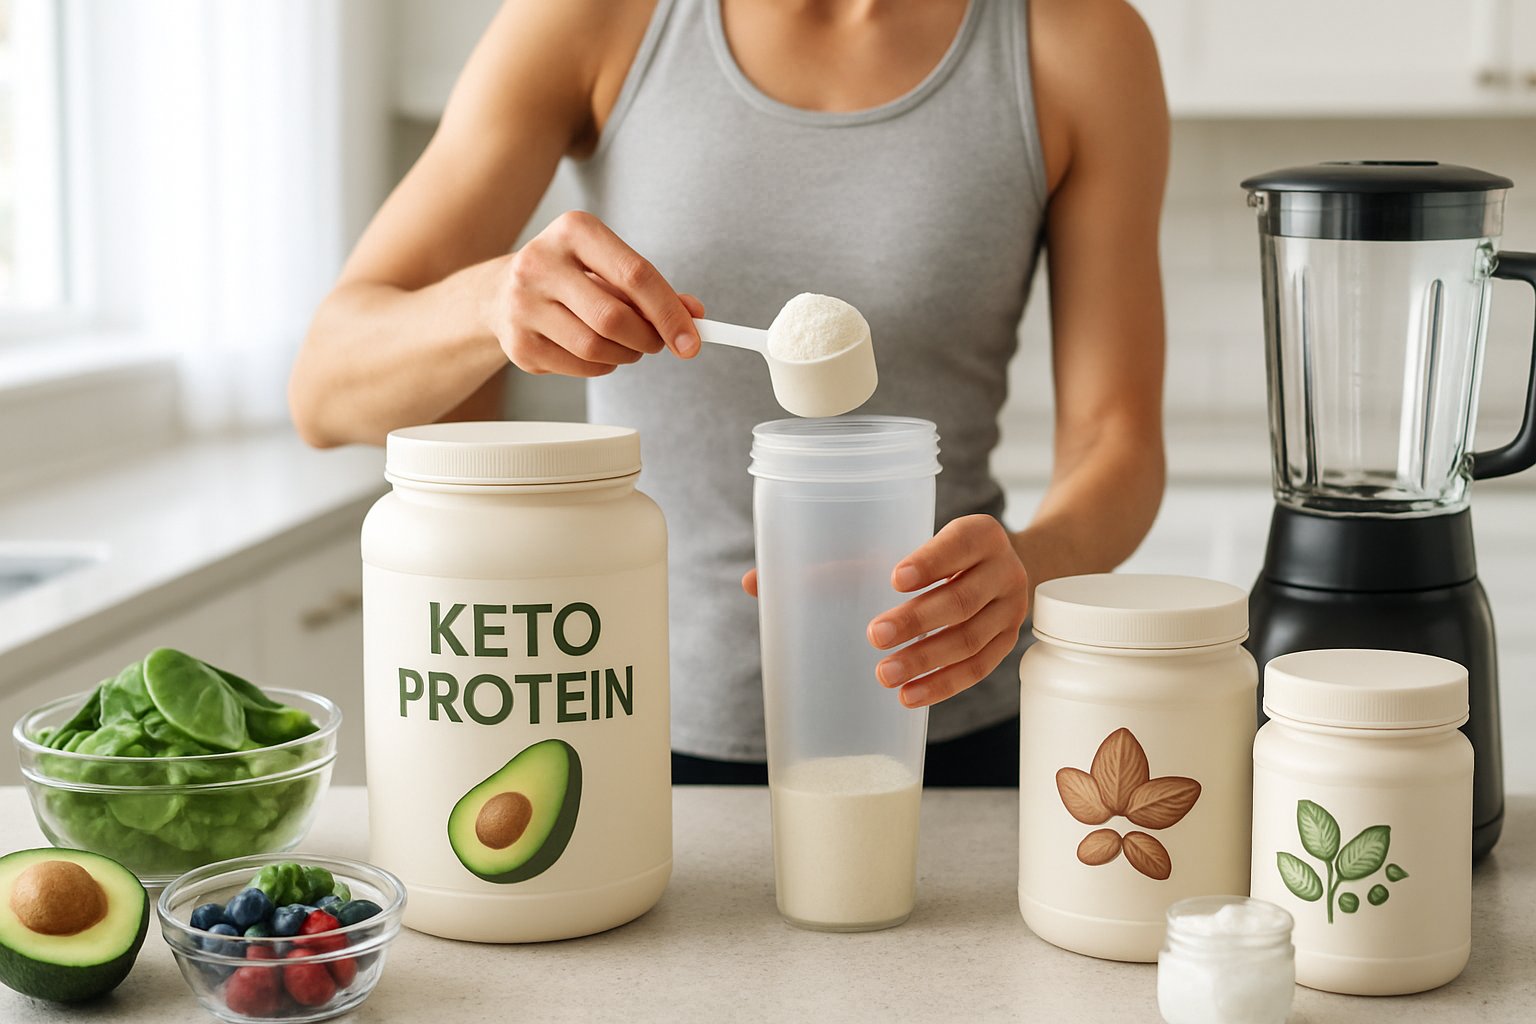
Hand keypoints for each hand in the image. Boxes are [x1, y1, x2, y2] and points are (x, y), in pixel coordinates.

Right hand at [487, 210, 704, 376]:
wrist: (500, 292)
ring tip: (628, 345)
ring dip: (626, 355)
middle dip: (648, 338)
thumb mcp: (609, 266)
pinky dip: (603, 366)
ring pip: (596, 348)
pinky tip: (598, 351)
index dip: (669, 312)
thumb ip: (652, 288)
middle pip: (614, 318)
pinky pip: (580, 367)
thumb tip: (694, 315)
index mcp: (573, 231)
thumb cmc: (569, 276)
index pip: (635, 274)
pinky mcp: (519, 343)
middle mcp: (541, 262)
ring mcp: (523, 304)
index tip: (692, 340)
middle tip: (657, 343)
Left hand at [740, 516, 1029, 708]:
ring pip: (970, 640)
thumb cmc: (927, 557)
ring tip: (885, 676)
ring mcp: (1008, 610)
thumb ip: (831, 563)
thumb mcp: (892, 545)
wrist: (996, 568)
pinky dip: (943, 686)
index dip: (931, 560)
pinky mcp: (1006, 644)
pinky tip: (910, 698)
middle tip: (874, 637)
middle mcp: (1002, 569)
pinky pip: (977, 670)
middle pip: (961, 599)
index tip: (893, 577)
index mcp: (978, 533)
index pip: (958, 543)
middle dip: (917, 620)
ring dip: (927, 661)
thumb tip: (753, 583)